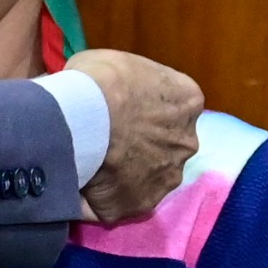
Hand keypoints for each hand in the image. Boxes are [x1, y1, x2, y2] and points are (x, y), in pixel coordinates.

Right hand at [65, 47, 202, 220]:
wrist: (84, 116)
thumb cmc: (100, 80)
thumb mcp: (120, 62)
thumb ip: (128, 86)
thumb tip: (109, 98)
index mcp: (187, 102)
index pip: (173, 109)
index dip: (145, 110)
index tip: (121, 111)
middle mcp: (187, 143)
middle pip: (164, 146)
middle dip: (140, 145)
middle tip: (106, 140)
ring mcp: (166, 178)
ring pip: (146, 177)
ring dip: (125, 174)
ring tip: (89, 166)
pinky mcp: (140, 205)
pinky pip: (121, 202)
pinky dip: (103, 198)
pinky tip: (80, 186)